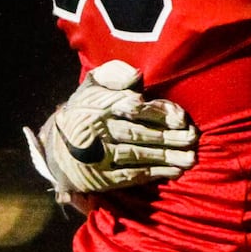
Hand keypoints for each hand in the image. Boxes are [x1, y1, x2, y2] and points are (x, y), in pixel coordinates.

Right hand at [24, 60, 197, 207]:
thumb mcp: (94, 84)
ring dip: (165, 158)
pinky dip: (152, 174)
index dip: (159, 113)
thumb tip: (136, 77)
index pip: (133, 108)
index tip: (181, 119)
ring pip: (136, 156)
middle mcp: (97, 131)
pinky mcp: (99, 177)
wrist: (57, 143)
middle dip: (169, 138)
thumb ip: (114, 75)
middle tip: (193, 139)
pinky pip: (129, 176)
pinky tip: (173, 172)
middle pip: (138, 134)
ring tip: (190, 158)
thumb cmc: (88, 108)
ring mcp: (97, 156)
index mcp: (99, 105)